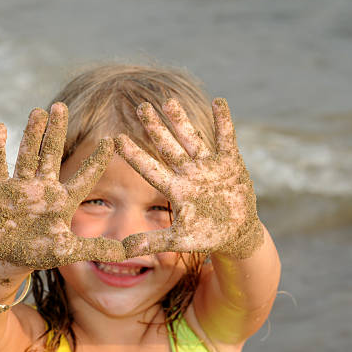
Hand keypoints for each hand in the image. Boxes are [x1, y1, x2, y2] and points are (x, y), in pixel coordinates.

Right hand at [0, 102, 125, 268]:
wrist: (8, 258)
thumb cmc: (41, 253)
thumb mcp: (71, 251)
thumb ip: (98, 248)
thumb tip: (129, 252)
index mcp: (63, 200)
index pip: (84, 177)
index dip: (97, 160)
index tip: (112, 140)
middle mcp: (43, 187)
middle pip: (51, 154)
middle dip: (56, 131)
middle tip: (61, 106)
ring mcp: (20, 186)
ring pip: (27, 155)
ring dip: (32, 134)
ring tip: (38, 111)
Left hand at [114, 98, 262, 258]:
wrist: (235, 232)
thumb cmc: (205, 235)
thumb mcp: (178, 240)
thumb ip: (151, 242)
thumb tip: (122, 250)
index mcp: (175, 189)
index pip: (149, 168)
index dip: (133, 154)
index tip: (115, 139)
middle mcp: (188, 173)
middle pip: (168, 147)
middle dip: (154, 128)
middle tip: (140, 107)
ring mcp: (208, 166)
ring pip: (192, 139)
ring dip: (182, 121)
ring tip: (168, 101)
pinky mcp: (230, 164)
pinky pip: (226, 139)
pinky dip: (224, 122)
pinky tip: (217, 101)